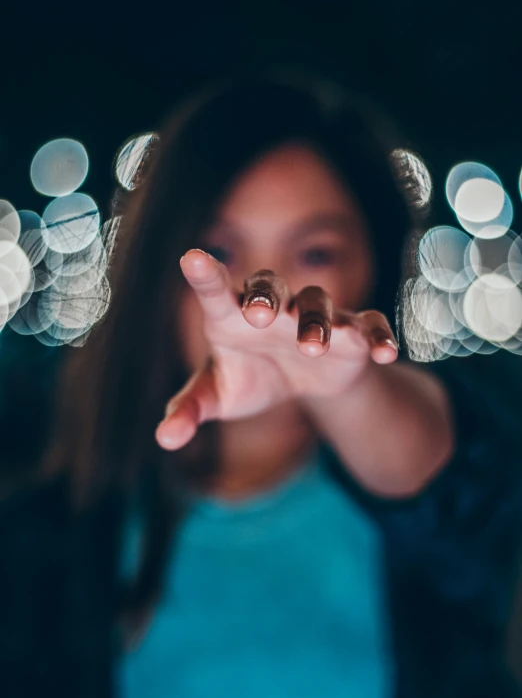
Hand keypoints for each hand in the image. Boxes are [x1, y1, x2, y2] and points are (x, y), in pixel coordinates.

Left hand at [155, 249, 397, 449]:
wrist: (301, 383)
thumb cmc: (250, 377)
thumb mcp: (219, 395)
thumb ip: (190, 409)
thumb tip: (164, 438)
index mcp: (233, 314)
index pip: (217, 292)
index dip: (206, 277)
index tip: (193, 259)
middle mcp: (275, 307)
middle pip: (272, 287)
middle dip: (268, 298)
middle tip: (260, 316)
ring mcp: (315, 317)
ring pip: (318, 305)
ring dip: (316, 323)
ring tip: (311, 349)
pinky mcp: (352, 334)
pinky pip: (369, 325)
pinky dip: (377, 336)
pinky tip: (385, 353)